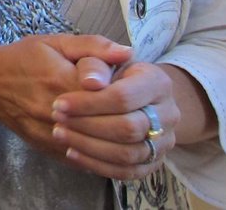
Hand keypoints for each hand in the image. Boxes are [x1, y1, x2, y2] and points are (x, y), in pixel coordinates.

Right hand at [0, 34, 131, 156]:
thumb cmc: (25, 59)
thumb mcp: (56, 43)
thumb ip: (93, 46)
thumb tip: (128, 52)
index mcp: (65, 81)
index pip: (113, 96)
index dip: (129, 94)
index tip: (131, 89)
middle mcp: (59, 113)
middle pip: (111, 126)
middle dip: (129, 119)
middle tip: (137, 112)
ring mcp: (54, 135)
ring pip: (101, 149)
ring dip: (120, 142)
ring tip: (129, 129)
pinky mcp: (50, 150)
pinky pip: (86, 160)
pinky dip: (102, 155)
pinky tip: (110, 144)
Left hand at [51, 61, 179, 179]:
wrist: (128, 90)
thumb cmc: (105, 68)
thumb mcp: (94, 52)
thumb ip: (94, 55)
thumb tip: (91, 81)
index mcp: (158, 82)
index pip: (123, 97)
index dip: (89, 103)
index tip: (59, 103)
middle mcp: (168, 113)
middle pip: (128, 128)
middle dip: (87, 125)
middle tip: (57, 119)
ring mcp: (164, 141)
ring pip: (128, 153)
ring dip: (89, 147)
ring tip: (60, 134)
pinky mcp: (152, 161)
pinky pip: (127, 171)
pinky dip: (97, 165)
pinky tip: (71, 152)